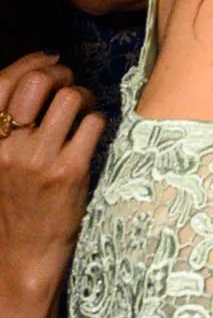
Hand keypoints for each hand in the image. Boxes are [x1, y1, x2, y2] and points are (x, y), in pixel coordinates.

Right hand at [0, 52, 102, 296]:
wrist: (22, 257)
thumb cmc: (13, 205)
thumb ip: (10, 126)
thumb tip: (41, 70)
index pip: (2, 82)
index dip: (31, 63)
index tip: (51, 60)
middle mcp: (5, 147)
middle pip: (39, 82)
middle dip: (62, 75)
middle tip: (72, 87)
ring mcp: (37, 159)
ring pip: (71, 98)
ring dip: (85, 98)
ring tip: (84, 113)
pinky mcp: (69, 171)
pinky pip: (94, 123)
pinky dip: (98, 122)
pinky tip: (92, 135)